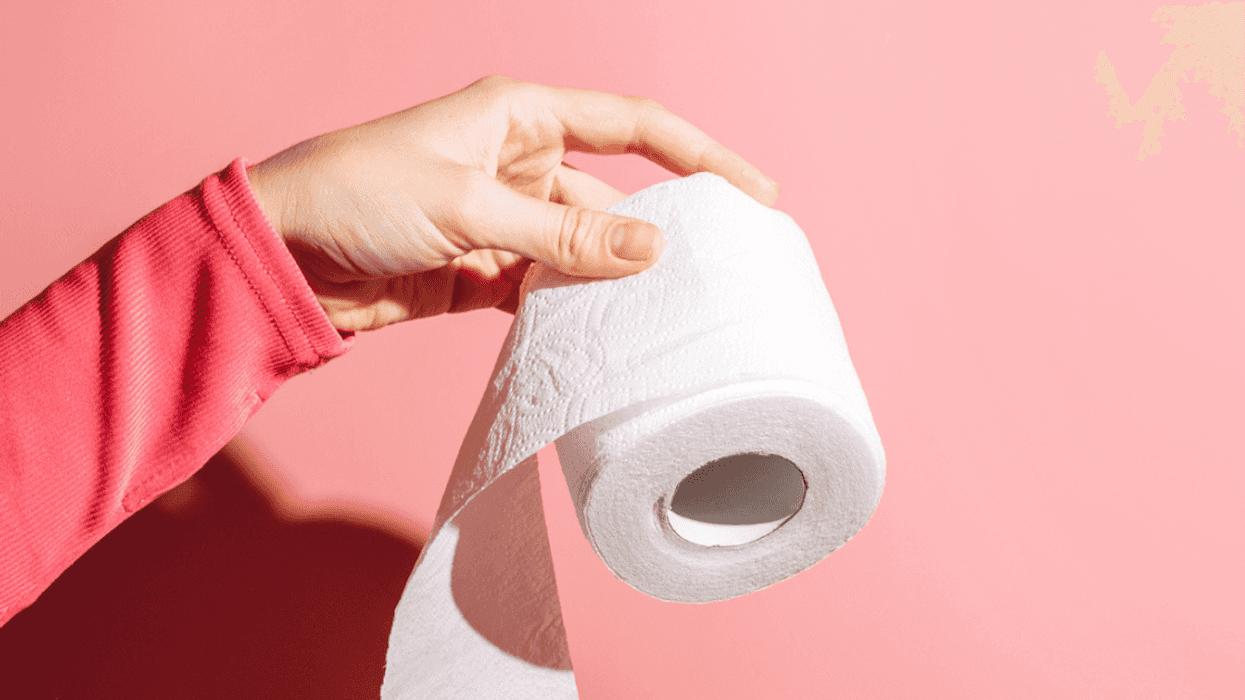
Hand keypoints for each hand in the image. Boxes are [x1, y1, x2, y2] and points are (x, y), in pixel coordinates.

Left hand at [246, 76, 779, 331]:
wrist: (280, 252)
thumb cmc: (360, 194)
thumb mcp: (470, 208)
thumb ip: (563, 236)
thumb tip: (652, 249)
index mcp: (520, 115)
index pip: (633, 127)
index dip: (700, 156)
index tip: (754, 194)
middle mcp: (519, 161)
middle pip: (613, 197)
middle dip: (659, 234)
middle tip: (714, 277)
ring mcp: (503, 218)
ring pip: (581, 251)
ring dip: (611, 283)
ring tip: (662, 320)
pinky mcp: (482, 270)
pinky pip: (544, 289)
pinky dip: (568, 312)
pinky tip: (597, 339)